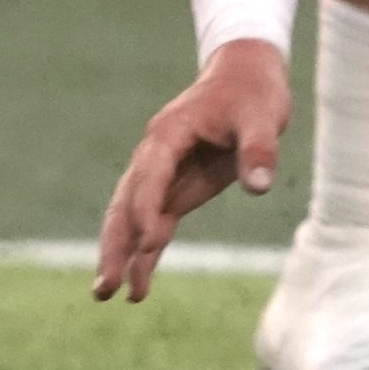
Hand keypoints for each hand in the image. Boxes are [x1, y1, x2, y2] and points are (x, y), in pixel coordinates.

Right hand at [93, 40, 287, 303]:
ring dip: (120, 252)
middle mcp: (156, 154)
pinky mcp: (176, 188)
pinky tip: (138, 286)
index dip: (148, 208)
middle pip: (126, 201)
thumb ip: (260, 148)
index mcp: (171, 131)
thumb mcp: (263, 115)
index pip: (152, 173)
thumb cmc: (253, 92)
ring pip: (130, 216)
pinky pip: (153, 222)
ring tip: (107, 294)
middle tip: (105, 286)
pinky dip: (144, 251)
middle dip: (114, 243)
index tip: (151, 242)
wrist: (246, 75)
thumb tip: (260, 186)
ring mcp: (163, 173)